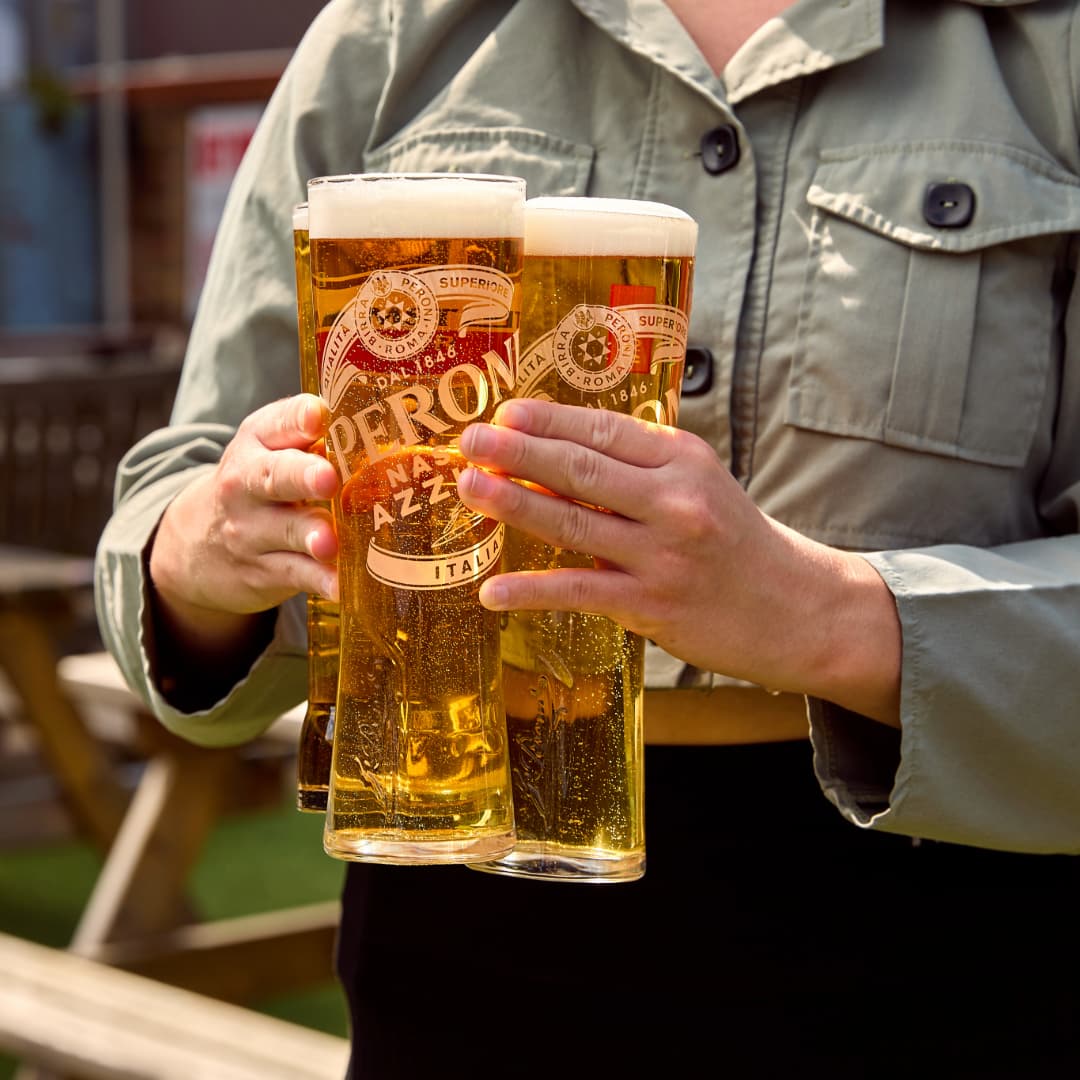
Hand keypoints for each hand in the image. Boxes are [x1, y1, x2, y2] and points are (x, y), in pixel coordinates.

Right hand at [149, 393, 339, 654]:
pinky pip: (296, 574)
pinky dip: (319, 581)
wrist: (196, 544)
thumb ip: (310, 436)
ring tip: (329, 542)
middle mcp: (247, 484)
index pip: (276, 423)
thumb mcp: (268, 451)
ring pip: (286, 530)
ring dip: (309, 535)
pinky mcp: (264, 571)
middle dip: (301, 476)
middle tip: (327, 479)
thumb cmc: (258, 485)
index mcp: (256, 443)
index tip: (318, 415)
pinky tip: (341, 586)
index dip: (298, 418)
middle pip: (274, 476)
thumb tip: (376, 429)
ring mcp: (252, 531)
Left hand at [458, 399, 900, 723]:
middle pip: (580, 468)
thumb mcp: (700, 487)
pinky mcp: (652, 604)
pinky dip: (531, 591)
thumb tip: (553, 461)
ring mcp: (662, 554)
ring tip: (469, 488)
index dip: (548, 421)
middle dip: (517, 452)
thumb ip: (638, 471)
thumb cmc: (736, 542)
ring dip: (512, 504)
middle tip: (470, 440)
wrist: (796, 608)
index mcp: (684, 460)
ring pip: (572, 522)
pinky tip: (492, 591)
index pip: (604, 430)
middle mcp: (674, 500)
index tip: (505, 413)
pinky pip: (578, 591)